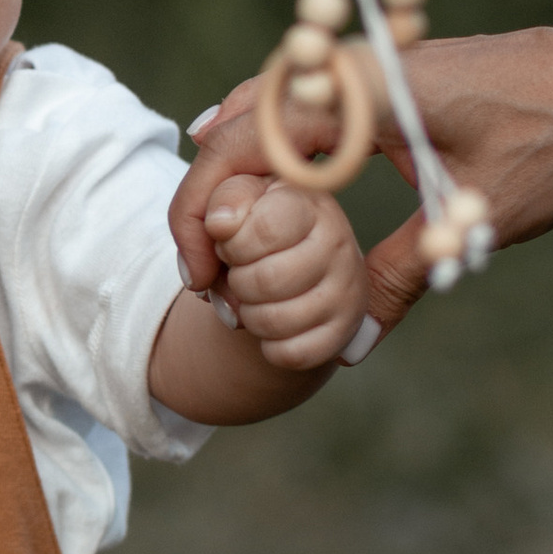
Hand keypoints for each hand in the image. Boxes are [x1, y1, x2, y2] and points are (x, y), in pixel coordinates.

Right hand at [170, 20, 552, 346]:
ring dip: (235, 174)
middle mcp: (347, 67)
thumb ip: (402, 277)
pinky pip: (298, 106)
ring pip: (261, 110)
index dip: (206, 215)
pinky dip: (269, 148)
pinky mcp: (380, 74)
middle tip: (207, 275)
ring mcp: (361, 63)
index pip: (242, 147)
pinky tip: (260, 187)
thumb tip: (350, 346)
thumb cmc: (552, 139)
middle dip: (210, 203)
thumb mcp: (471, 219)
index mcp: (359, 93)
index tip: (206, 278)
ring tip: (222, 242)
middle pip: (236, 127)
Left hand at [200, 171, 369, 373]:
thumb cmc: (247, 225)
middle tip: (241, 271)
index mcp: (308, 201)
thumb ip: (204, 202)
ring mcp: (347, 290)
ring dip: (247, 314)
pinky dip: (268, 345)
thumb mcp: (220, 199)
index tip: (231, 240)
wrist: (284, 262)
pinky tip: (273, 321)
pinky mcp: (344, 332)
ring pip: (274, 322)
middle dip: (236, 281)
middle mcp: (339, 242)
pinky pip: (290, 354)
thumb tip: (219, 225)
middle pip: (265, 281)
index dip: (232, 243)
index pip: (266, 229)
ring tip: (254, 296)